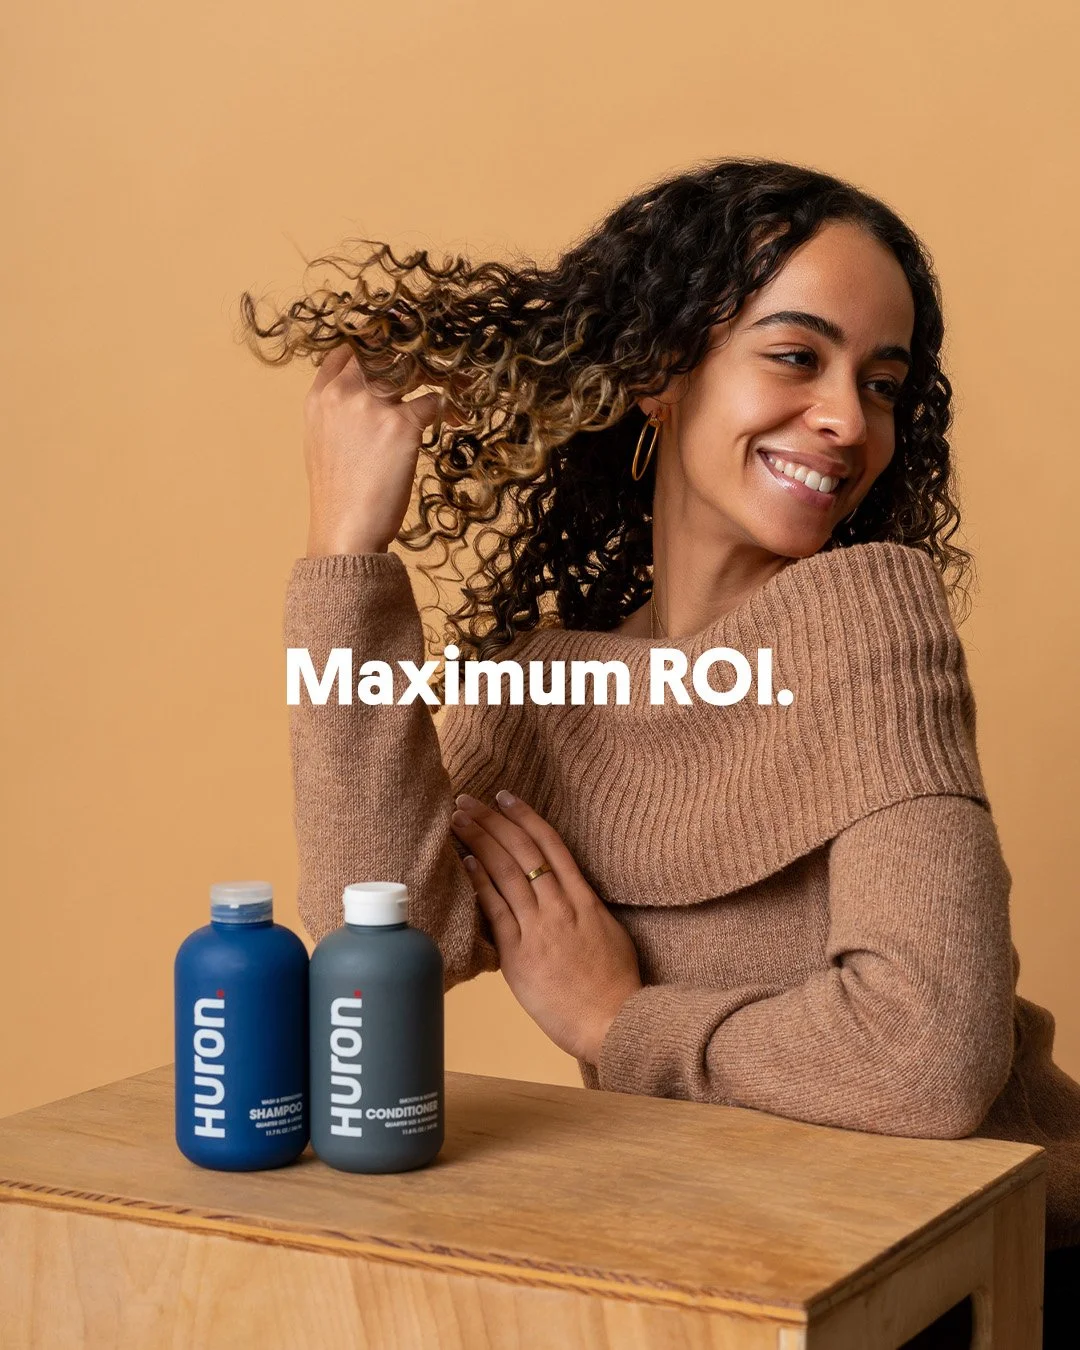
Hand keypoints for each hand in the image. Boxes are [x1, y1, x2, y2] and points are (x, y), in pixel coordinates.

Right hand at [302, 342, 453, 557]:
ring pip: (411, 370)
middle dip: (410, 358)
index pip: (346, 352)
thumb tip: (364, 399)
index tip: (396, 357)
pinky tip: (454, 420)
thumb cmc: (338, 496)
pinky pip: (434, 402)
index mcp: (319, 398)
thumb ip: (338, 413)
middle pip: (382, 352)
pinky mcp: (401, 426)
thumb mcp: (322, 444)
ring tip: (455, 388)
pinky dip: (448, 410)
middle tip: (431, 369)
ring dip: (436, 376)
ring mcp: (372, 407)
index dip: (374, 349)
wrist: (346, 529)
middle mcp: (343, 394)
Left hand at [449, 789, 642, 1063]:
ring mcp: (539, 929)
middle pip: (522, 851)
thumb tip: (561, 893)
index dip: (526, 817)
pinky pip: (496, 911)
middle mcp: (560, 906)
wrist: (613, 1022)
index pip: (551, 845)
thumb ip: (582, 908)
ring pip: (506, 873)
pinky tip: (465, 862)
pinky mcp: (519, 955)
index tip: (505, 797)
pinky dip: (480, 882)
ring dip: (479, 842)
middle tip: (467, 801)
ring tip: (458, 821)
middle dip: (492, 821)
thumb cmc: (615, 985)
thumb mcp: (607, 933)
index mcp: (584, 899)